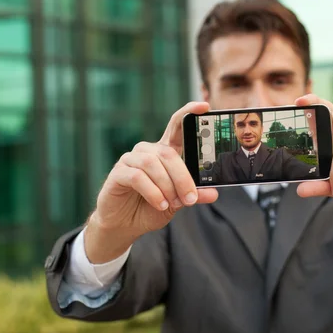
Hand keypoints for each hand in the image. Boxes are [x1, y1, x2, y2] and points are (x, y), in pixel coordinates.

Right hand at [85, 102, 218, 262]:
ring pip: (154, 165)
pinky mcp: (118, 172)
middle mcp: (147, 151)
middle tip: (190, 198)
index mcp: (164, 152)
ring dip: (167, 186)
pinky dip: (153, 192)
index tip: (205, 106)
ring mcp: (131, 160)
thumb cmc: (150, 208)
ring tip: (172, 204)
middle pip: (169, 153)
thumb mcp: (177, 202)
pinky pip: (138, 177)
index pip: (177, 126)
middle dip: (183, 177)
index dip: (189, 113)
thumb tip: (214, 193)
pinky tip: (159, 204)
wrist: (124, 225)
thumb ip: (194, 194)